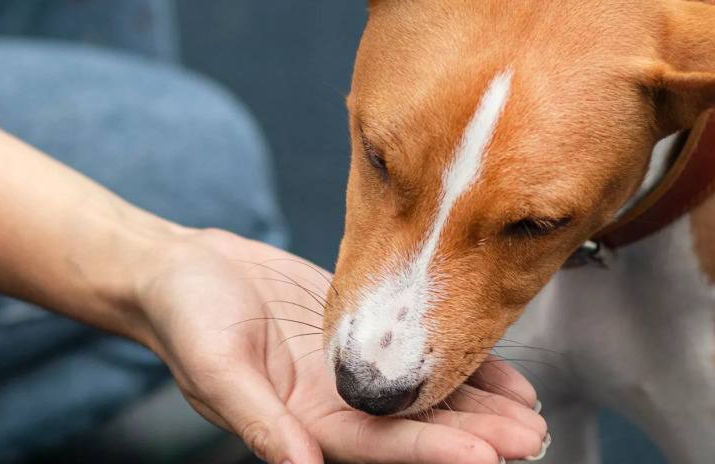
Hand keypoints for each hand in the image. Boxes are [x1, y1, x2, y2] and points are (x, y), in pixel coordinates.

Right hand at [132, 227, 547, 463]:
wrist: (182, 269)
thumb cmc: (185, 316)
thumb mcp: (215, 366)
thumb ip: (259, 420)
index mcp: (304, 423)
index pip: (382, 448)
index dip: (437, 453)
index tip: (489, 454)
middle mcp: (336, 406)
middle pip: (418, 432)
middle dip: (476, 437)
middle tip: (531, 436)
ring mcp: (350, 373)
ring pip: (426, 398)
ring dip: (480, 408)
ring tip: (532, 413)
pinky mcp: (359, 334)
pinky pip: (417, 354)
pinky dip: (460, 364)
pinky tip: (501, 370)